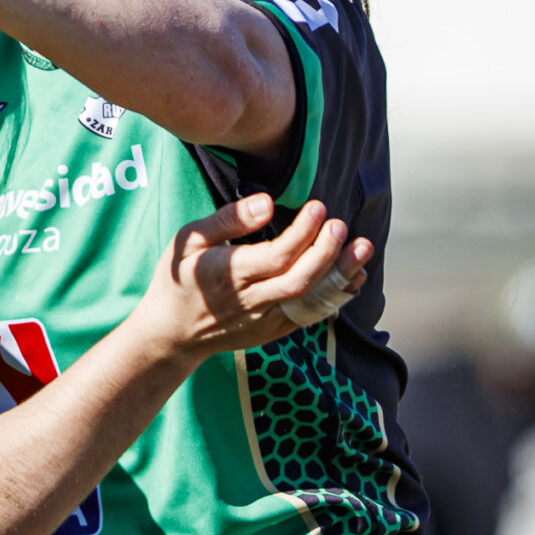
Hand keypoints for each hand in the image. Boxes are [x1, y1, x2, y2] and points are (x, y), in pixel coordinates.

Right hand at [133, 195, 372, 362]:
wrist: (172, 333)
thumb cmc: (179, 278)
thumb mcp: (188, 239)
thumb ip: (228, 219)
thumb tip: (268, 201)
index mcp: (227, 274)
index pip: (274, 255)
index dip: (302, 232)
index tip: (319, 207)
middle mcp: (249, 301)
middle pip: (298, 280)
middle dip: (327, 253)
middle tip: (342, 226)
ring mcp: (264, 320)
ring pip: (310, 301)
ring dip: (341, 275)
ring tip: (363, 248)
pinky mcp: (273, 331)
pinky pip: (310, 315)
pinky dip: (335, 295)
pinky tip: (353, 274)